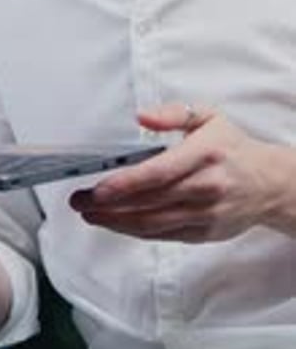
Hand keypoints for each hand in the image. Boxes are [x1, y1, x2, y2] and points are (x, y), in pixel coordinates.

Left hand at [70, 102, 280, 242]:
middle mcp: (205, 188)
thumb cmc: (231, 147)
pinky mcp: (204, 233)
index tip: (99, 188)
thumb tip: (141, 115)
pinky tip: (116, 223)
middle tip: (80, 200)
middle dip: (109, 205)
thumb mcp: (207, 116)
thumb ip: (172, 114)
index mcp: (204, 155)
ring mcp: (205, 214)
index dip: (125, 184)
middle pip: (149, 202)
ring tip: (90, 214)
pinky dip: (136, 231)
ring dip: (116, 222)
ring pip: (152, 224)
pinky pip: (163, 235)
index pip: (158, 173)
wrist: (269, 183)